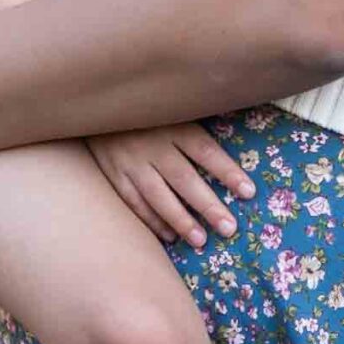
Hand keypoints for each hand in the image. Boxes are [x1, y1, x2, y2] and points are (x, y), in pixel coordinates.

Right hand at [85, 122, 256, 249]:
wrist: (94, 103)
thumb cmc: (146, 108)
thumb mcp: (172, 107)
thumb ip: (195, 124)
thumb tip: (231, 138)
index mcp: (173, 125)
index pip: (206, 151)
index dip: (228, 172)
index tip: (249, 192)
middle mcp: (153, 145)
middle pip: (185, 179)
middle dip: (208, 206)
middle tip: (229, 228)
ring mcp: (131, 162)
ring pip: (159, 197)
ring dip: (181, 220)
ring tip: (201, 240)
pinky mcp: (114, 174)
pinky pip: (135, 202)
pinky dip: (152, 221)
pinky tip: (169, 236)